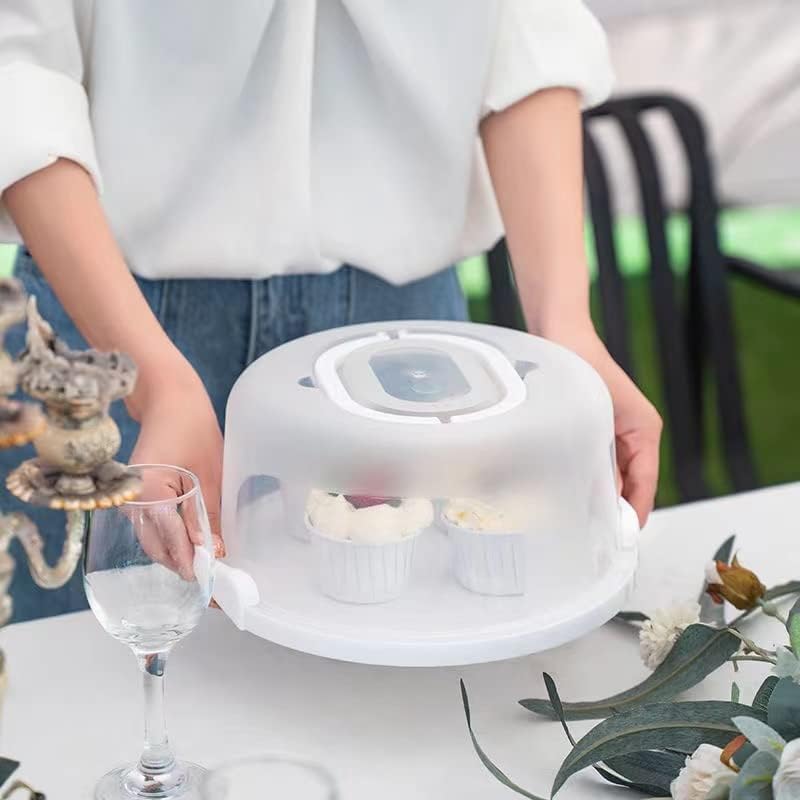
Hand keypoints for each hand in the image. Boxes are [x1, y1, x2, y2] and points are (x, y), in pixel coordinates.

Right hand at [127, 364, 224, 576]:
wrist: (169, 400)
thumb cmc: (191, 428)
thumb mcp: (208, 472)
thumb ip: (207, 514)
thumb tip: (214, 551)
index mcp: (149, 492)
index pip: (171, 541)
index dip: (192, 564)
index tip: (213, 584)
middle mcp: (133, 501)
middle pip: (158, 549)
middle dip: (187, 568)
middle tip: (217, 587)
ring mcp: (131, 501)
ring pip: (154, 542)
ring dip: (179, 558)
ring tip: (210, 573)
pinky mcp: (136, 498)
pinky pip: (152, 529)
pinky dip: (172, 543)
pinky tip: (194, 550)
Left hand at [547, 324, 662, 526]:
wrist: (560, 332)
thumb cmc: (580, 363)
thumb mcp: (594, 416)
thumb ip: (601, 458)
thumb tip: (602, 499)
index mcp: (645, 430)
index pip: (646, 484)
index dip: (633, 513)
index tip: (619, 539)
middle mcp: (634, 434)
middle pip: (629, 483)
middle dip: (611, 508)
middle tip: (590, 535)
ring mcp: (614, 431)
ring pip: (611, 474)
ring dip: (596, 493)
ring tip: (576, 518)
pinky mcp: (595, 427)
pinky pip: (595, 461)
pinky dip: (585, 476)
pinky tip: (565, 488)